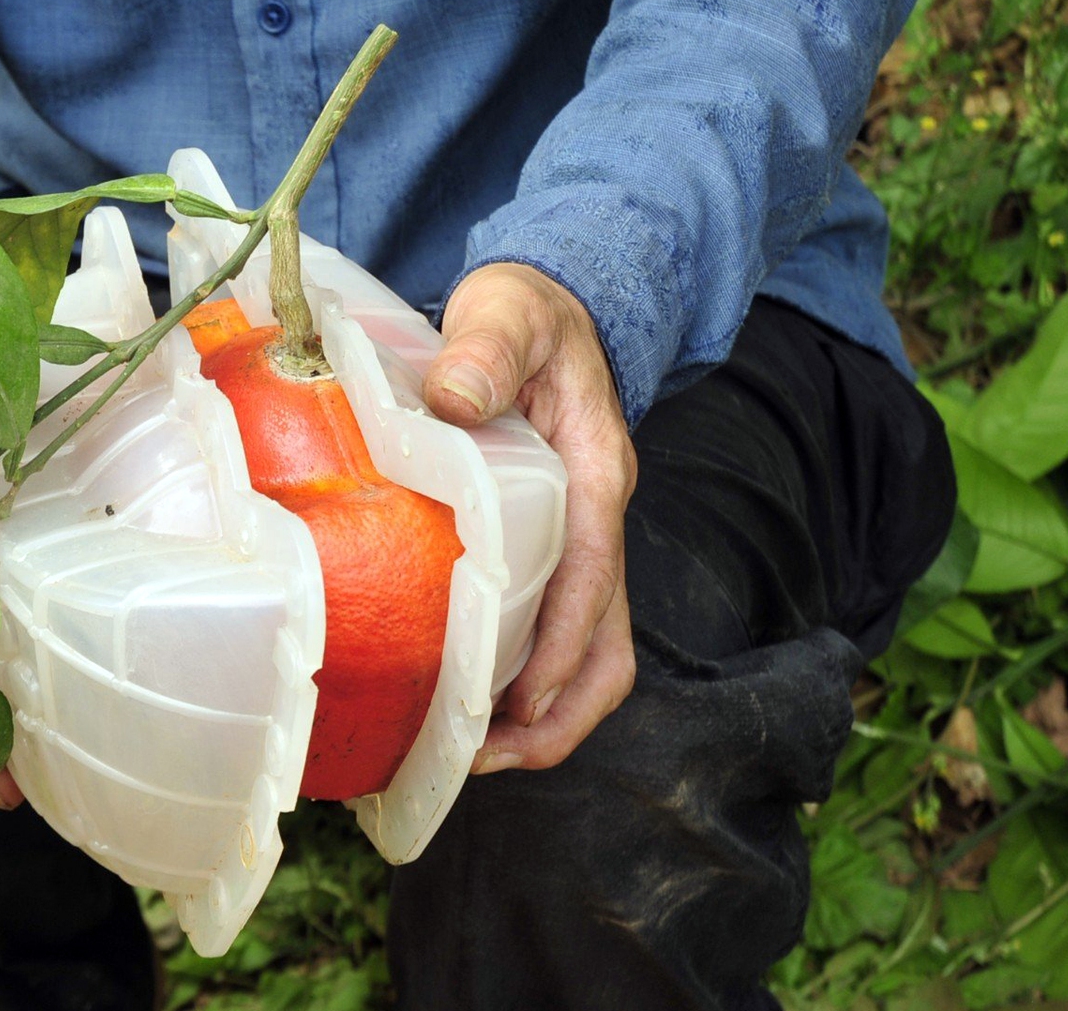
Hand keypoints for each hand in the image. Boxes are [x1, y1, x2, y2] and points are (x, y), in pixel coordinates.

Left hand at [425, 263, 637, 772]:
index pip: (593, 575)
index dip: (562, 646)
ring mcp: (584, 542)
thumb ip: (485, 350)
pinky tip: (467, 697)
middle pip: (610, 642)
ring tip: (473, 752)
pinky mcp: (557, 551)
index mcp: (596, 472)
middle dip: (562, 714)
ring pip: (593, 651)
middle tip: (489, 757)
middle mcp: (601, 520)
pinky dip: (526, 681)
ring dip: (546, 713)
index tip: (523, 702)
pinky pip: (558, 633)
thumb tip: (456, 397)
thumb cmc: (525, 316)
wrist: (544, 310)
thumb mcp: (506, 314)